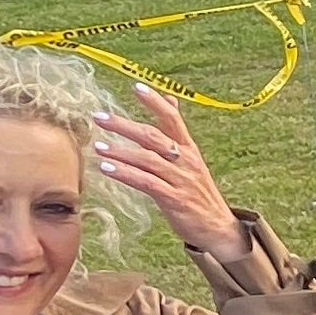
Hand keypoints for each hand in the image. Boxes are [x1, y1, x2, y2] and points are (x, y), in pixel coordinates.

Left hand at [91, 86, 246, 267]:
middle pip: (153, 136)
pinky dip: (125, 174)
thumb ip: (176, 130)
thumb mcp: (191, 158)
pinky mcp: (174, 199)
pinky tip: (107, 169)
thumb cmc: (198, 192)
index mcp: (189, 148)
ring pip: (147, 159)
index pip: (172, 118)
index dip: (155, 102)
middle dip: (124, 125)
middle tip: (99, 117)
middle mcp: (185, 160)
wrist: (218, 227)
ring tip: (97, 146)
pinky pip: (146, 183)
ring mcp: (180, 180)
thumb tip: (170, 100)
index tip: (136, 87)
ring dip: (120, 151)